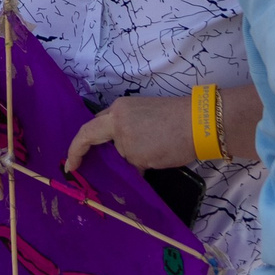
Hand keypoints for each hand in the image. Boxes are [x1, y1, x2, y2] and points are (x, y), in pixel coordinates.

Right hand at [65, 95, 199, 173]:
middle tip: (86, 163)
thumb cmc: (171, 142)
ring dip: (108, 143)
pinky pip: (125, 124)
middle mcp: (119, 109)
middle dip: (89, 146)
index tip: (70, 168)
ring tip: (111, 162)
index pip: (85, 135)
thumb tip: (126, 164)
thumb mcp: (143, 158)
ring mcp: (133, 106)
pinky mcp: (147, 108)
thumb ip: (125, 159)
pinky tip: (130, 152)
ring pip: (111, 127)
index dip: (74, 153)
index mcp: (114, 120)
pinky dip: (122, 139)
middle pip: (95, 128)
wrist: (204, 124)